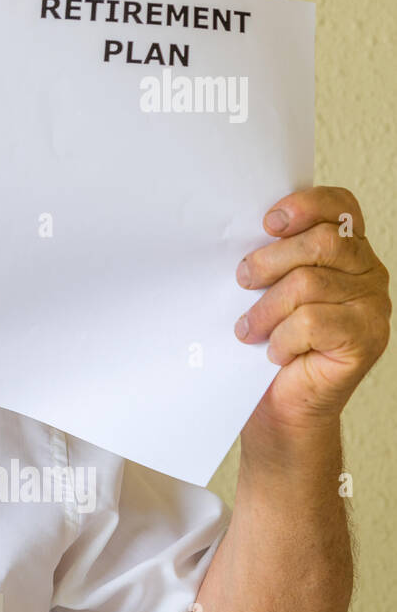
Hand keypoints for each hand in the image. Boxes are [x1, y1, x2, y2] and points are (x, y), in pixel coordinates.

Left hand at [234, 186, 389, 446]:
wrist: (281, 406)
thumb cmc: (268, 343)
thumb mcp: (265, 289)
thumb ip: (271, 256)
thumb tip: (238, 231)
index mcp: (347, 250)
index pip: (340, 206)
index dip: (306, 205)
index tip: (268, 222)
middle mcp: (369, 272)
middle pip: (321, 242)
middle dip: (269, 260)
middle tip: (243, 280)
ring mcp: (373, 306)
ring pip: (309, 284)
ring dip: (267, 308)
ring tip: (249, 328)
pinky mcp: (368, 339)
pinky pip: (313, 322)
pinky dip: (283, 337)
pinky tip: (274, 351)